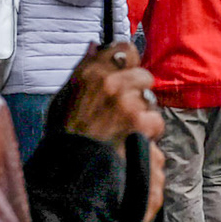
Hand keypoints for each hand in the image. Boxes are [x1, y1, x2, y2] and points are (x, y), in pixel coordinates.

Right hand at [61, 43, 165, 221]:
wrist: (68, 174)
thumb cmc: (64, 140)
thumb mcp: (64, 99)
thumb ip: (84, 71)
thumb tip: (96, 47)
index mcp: (91, 74)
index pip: (125, 49)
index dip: (129, 64)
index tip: (127, 74)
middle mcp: (112, 85)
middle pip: (145, 78)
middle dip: (138, 95)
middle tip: (122, 114)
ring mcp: (129, 105)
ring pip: (151, 105)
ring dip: (143, 120)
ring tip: (122, 136)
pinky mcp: (141, 126)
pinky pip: (156, 125)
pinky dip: (148, 139)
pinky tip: (130, 147)